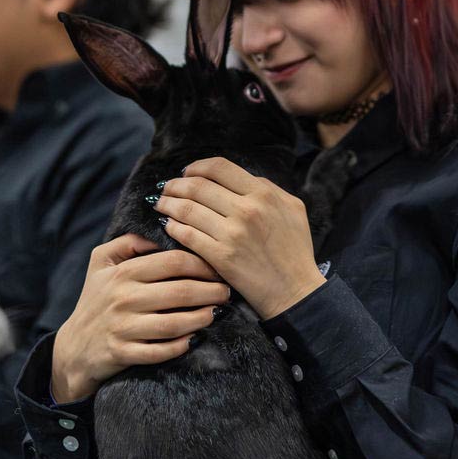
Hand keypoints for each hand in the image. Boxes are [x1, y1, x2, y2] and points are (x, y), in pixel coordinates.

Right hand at [50, 232, 229, 402]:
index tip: (217, 269)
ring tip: (216, 313)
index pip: (173, 262)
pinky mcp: (123, 353)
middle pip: (180, 292)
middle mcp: (123, 298)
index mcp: (123, 272)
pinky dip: (180, 346)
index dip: (202, 264)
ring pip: (173, 324)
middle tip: (227, 292)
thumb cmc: (96, 298)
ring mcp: (123, 328)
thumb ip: (128, 241)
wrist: (74, 346)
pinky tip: (194, 339)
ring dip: (201, 319)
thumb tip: (160, 233)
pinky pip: (158, 352)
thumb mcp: (101, 261)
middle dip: (210, 291)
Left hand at [154, 157, 325, 320]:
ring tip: (161, 204)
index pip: (219, 168)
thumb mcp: (292, 208)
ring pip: (187, 209)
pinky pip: (187, 235)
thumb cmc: (295, 250)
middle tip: (166, 188)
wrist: (296, 292)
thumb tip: (237, 178)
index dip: (196, 166)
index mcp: (263, 194)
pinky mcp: (221, 257)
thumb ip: (267, 188)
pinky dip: (173, 227)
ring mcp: (232, 234)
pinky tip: (169, 226)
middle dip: (175, 185)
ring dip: (168, 204)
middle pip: (198, 186)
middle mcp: (246, 210)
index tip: (187, 172)